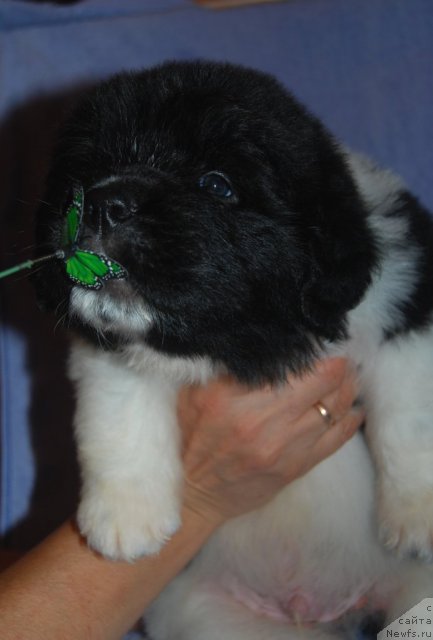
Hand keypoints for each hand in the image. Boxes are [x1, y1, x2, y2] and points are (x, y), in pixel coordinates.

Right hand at [178, 358, 363, 525]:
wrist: (196, 494)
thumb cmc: (193, 440)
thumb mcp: (192, 396)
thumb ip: (222, 370)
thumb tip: (260, 346)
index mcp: (230, 398)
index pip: (283, 365)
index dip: (307, 351)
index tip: (317, 343)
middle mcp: (259, 420)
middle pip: (317, 383)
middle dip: (336, 367)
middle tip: (343, 357)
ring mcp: (281, 446)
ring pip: (331, 409)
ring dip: (346, 389)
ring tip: (351, 377)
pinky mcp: (296, 467)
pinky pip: (334, 440)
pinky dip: (349, 422)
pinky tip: (356, 410)